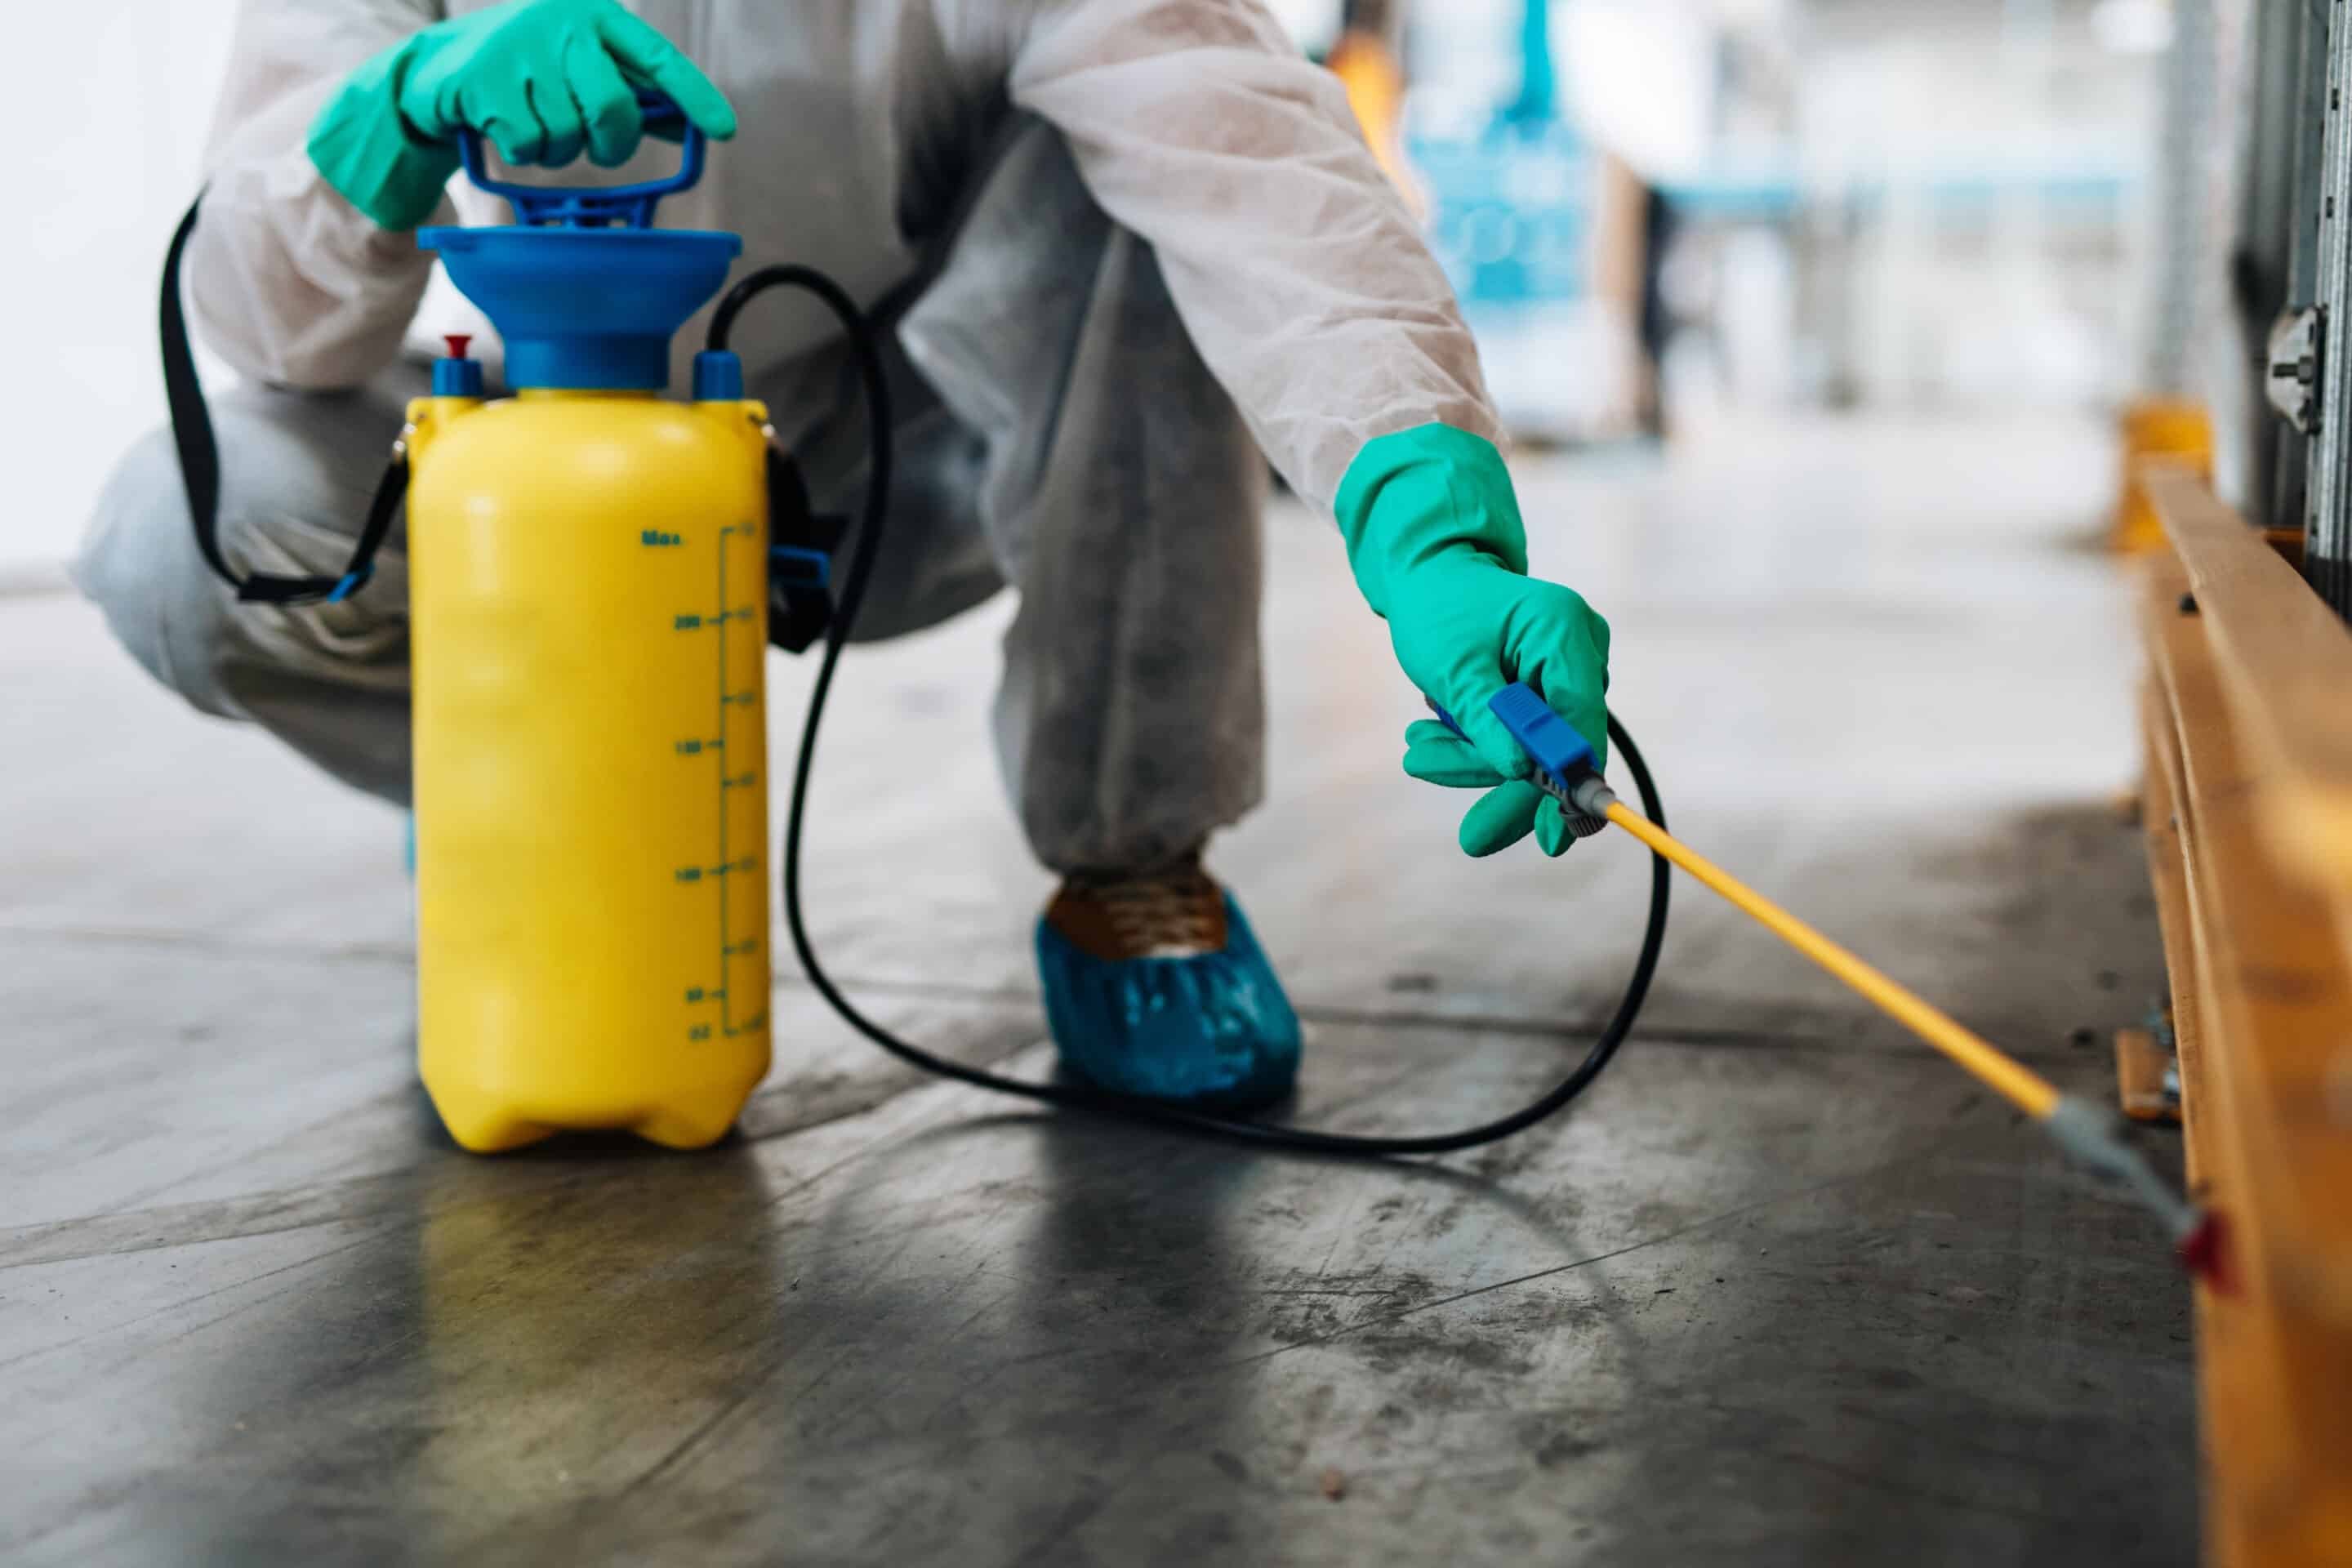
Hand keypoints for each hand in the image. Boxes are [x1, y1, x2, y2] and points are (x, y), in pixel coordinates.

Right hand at [308, 0, 737, 230]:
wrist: (440, 64)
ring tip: (537, 122)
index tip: (723, 130)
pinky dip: (525, 150)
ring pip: (569, 134)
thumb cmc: (530, 68)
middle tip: (599, 148)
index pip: (655, 57)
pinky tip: (507, 125)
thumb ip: (635, 92)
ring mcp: (518, 48)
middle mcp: (559, 22)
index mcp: (593, 14)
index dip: (693, 95)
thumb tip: (690, 128)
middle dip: (612, 144)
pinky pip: (529, 143)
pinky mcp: (483, 79)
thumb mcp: (581, 67)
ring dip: (559, 148)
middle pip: (614, 108)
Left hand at [1334, 425, 1610, 857]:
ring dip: (1477, 763)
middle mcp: (1581, 650)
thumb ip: (1490, 722)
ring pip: (1536, 750)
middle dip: (1505, 783)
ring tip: (1420, 750)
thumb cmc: (1437, 611)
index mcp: (1564, 632)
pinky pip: (1523, 736)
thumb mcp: (1453, 670)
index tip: (1553, 838)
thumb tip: (1524, 774)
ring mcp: (1569, 670)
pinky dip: (1481, 748)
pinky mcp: (1550, 687)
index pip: (1582, 724)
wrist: (1430, 575)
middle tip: (1471, 837)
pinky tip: (1434, 742)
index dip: (1570, 787)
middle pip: (1561, 748)